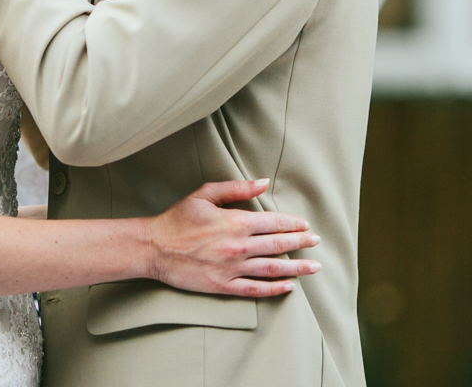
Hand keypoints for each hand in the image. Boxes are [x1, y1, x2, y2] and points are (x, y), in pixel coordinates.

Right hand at [147, 178, 321, 296]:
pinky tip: (289, 287)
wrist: (154, 247)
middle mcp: (238, 247)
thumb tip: (263, 182)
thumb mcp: (205, 194)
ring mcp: (232, 269)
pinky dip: (274, 289)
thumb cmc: (178, 218)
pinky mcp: (223, 285)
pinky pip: (255, 289)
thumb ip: (237, 188)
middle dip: (301, 243)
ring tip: (314, 267)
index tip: (305, 225)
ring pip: (272, 269)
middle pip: (279, 245)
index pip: (274, 223)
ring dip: (297, 268)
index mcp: (236, 222)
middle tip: (317, 242)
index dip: (293, 224)